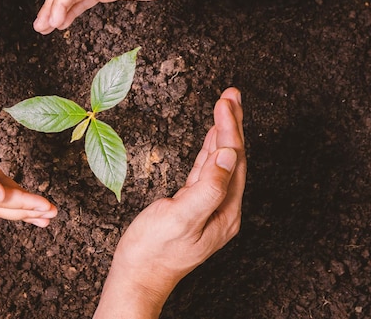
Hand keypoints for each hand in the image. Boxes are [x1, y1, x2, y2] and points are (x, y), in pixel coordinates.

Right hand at [94, 87, 244, 317]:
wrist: (137, 275)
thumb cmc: (154, 250)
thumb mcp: (181, 217)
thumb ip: (207, 187)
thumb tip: (227, 154)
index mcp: (225, 211)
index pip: (233, 159)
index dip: (230, 128)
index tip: (225, 101)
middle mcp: (223, 208)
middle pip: (233, 158)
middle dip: (233, 124)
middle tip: (232, 94)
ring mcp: (209, 207)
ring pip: (221, 162)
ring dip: (223, 132)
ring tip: (226, 106)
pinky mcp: (194, 205)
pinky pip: (207, 171)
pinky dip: (210, 149)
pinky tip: (211, 138)